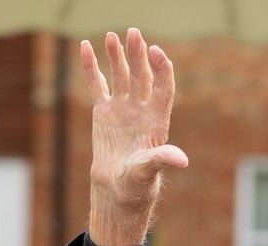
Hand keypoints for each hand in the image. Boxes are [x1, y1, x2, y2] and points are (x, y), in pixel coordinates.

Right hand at [82, 28, 188, 245]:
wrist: (117, 190)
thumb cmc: (137, 184)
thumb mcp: (149, 171)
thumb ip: (162, 160)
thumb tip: (182, 160)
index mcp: (157, 120)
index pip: (163, 87)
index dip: (162, 69)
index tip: (156, 52)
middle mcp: (142, 109)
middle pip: (142, 76)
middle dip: (138, 55)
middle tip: (133, 34)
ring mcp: (122, 108)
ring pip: (121, 75)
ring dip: (117, 56)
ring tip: (112, 36)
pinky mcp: (104, 112)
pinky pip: (97, 84)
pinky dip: (91, 67)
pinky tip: (85, 48)